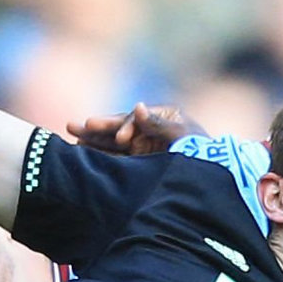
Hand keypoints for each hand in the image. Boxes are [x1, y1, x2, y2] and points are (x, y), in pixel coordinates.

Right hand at [66, 103, 205, 155]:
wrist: (211, 176)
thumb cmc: (199, 152)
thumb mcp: (181, 136)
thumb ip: (158, 124)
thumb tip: (136, 106)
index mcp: (160, 117)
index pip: (134, 120)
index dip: (124, 126)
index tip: (122, 139)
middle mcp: (147, 130)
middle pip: (116, 128)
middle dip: (96, 128)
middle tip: (72, 126)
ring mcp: (141, 147)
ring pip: (111, 143)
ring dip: (92, 140)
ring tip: (72, 138)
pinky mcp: (137, 163)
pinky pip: (115, 159)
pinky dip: (99, 157)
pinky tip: (81, 155)